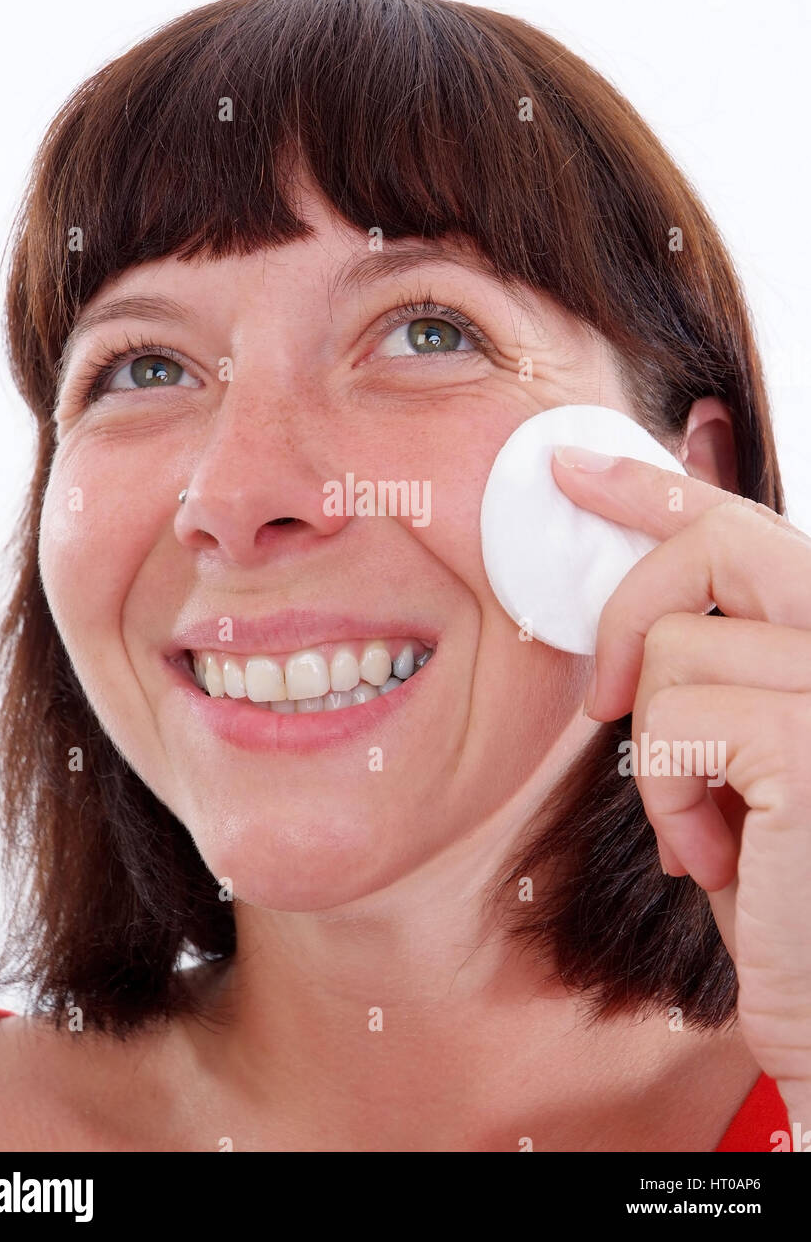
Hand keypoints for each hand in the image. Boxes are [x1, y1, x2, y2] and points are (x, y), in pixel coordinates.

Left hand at [551, 443, 810, 1122]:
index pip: (753, 529)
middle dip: (635, 606)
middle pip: (724, 543)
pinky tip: (718, 860)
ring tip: (712, 830)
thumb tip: (640, 607)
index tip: (572, 466)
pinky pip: (672, 722)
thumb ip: (723, 671)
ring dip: (661, 756)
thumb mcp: (747, 764)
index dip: (660, 487)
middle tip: (605, 697)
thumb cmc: (791, 895)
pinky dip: (668, 796)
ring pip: (675, 652)